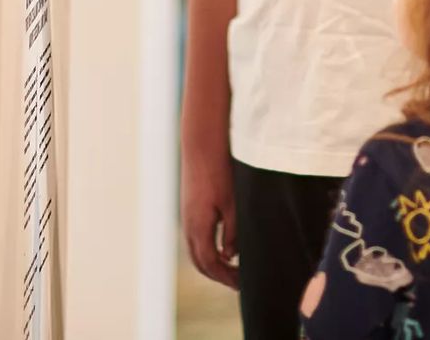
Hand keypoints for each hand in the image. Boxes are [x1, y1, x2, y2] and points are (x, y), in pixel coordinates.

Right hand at [182, 146, 239, 288]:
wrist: (201, 145)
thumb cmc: (219, 171)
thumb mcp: (232, 202)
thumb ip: (233, 230)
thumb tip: (231, 254)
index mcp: (199, 227)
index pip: (211, 263)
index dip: (226, 276)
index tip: (241, 285)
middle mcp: (189, 226)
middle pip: (201, 262)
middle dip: (219, 275)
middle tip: (239, 283)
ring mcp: (188, 217)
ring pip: (197, 251)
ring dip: (213, 263)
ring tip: (232, 269)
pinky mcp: (191, 209)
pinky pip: (198, 238)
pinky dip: (209, 249)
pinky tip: (224, 246)